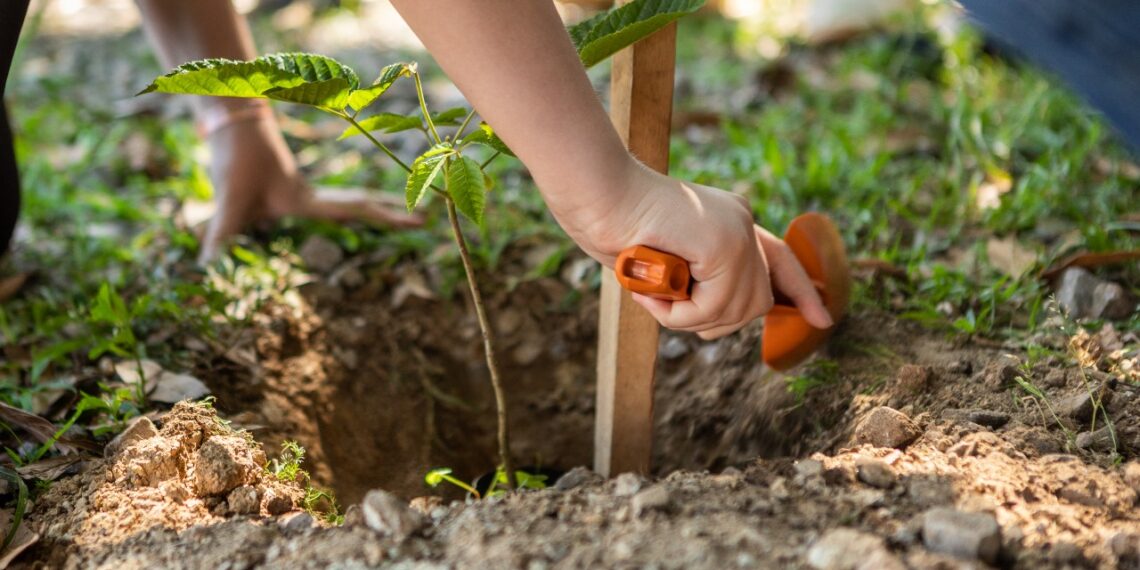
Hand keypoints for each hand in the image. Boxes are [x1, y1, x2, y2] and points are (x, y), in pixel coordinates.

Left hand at [196, 114, 422, 262]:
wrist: (230, 121)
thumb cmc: (234, 158)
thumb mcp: (228, 198)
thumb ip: (221, 232)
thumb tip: (207, 267)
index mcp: (306, 201)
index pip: (355, 211)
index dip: (387, 218)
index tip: (416, 220)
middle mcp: (311, 197)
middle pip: (361, 205)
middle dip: (392, 214)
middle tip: (425, 220)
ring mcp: (302, 193)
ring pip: (348, 202)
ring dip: (375, 209)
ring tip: (405, 216)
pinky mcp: (288, 192)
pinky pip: (328, 204)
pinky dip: (349, 210)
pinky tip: (352, 219)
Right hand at [555, 160, 832, 339]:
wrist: (594, 193)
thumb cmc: (609, 222)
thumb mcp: (659, 258)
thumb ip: (693, 278)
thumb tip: (714, 319)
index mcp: (730, 219)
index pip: (779, 258)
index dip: (800, 290)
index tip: (824, 319)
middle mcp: (742, 222)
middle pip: (753, 301)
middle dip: (711, 319)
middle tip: (663, 305)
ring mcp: (736, 233)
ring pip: (734, 311)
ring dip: (686, 317)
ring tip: (651, 293)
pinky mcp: (723, 247)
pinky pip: (711, 308)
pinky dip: (677, 314)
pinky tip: (652, 290)